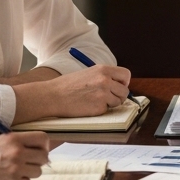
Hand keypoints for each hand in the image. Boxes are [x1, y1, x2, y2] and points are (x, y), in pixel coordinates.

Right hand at [0, 132, 50, 179]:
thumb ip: (17, 143)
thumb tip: (36, 148)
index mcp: (13, 139)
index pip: (43, 139)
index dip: (43, 145)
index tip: (39, 150)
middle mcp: (17, 153)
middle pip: (44, 157)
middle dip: (38, 161)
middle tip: (27, 163)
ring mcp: (16, 170)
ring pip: (37, 172)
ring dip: (29, 172)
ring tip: (12, 171)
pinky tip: (6, 179)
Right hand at [13, 65, 131, 121]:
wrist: (53, 96)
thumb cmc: (68, 85)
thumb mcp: (89, 73)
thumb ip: (104, 76)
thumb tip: (119, 84)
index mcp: (103, 69)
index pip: (126, 74)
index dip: (124, 82)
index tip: (118, 86)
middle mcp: (105, 80)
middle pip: (125, 91)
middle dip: (118, 96)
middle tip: (107, 97)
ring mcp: (103, 94)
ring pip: (118, 102)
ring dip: (110, 104)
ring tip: (95, 100)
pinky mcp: (99, 107)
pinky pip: (107, 110)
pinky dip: (100, 110)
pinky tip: (89, 106)